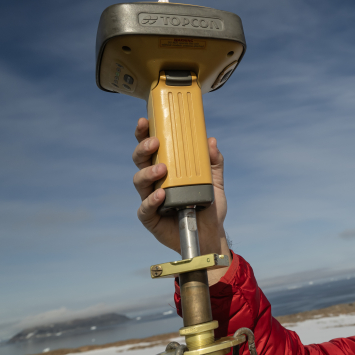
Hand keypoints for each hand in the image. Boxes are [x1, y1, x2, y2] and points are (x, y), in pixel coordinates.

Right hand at [132, 118, 228, 257]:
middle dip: (143, 149)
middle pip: (140, 161)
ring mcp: (150, 199)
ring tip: (162, 169)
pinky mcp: (150, 218)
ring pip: (139, 182)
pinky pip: (145, 208)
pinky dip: (151, 200)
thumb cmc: (208, 206)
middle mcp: (154, 182)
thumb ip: (214, 162)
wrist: (210, 234)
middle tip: (155, 142)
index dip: (145, 134)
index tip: (146, 120)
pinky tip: (160, 194)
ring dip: (148, 172)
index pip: (152, 148)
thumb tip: (211, 142)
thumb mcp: (215, 181)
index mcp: (166, 169)